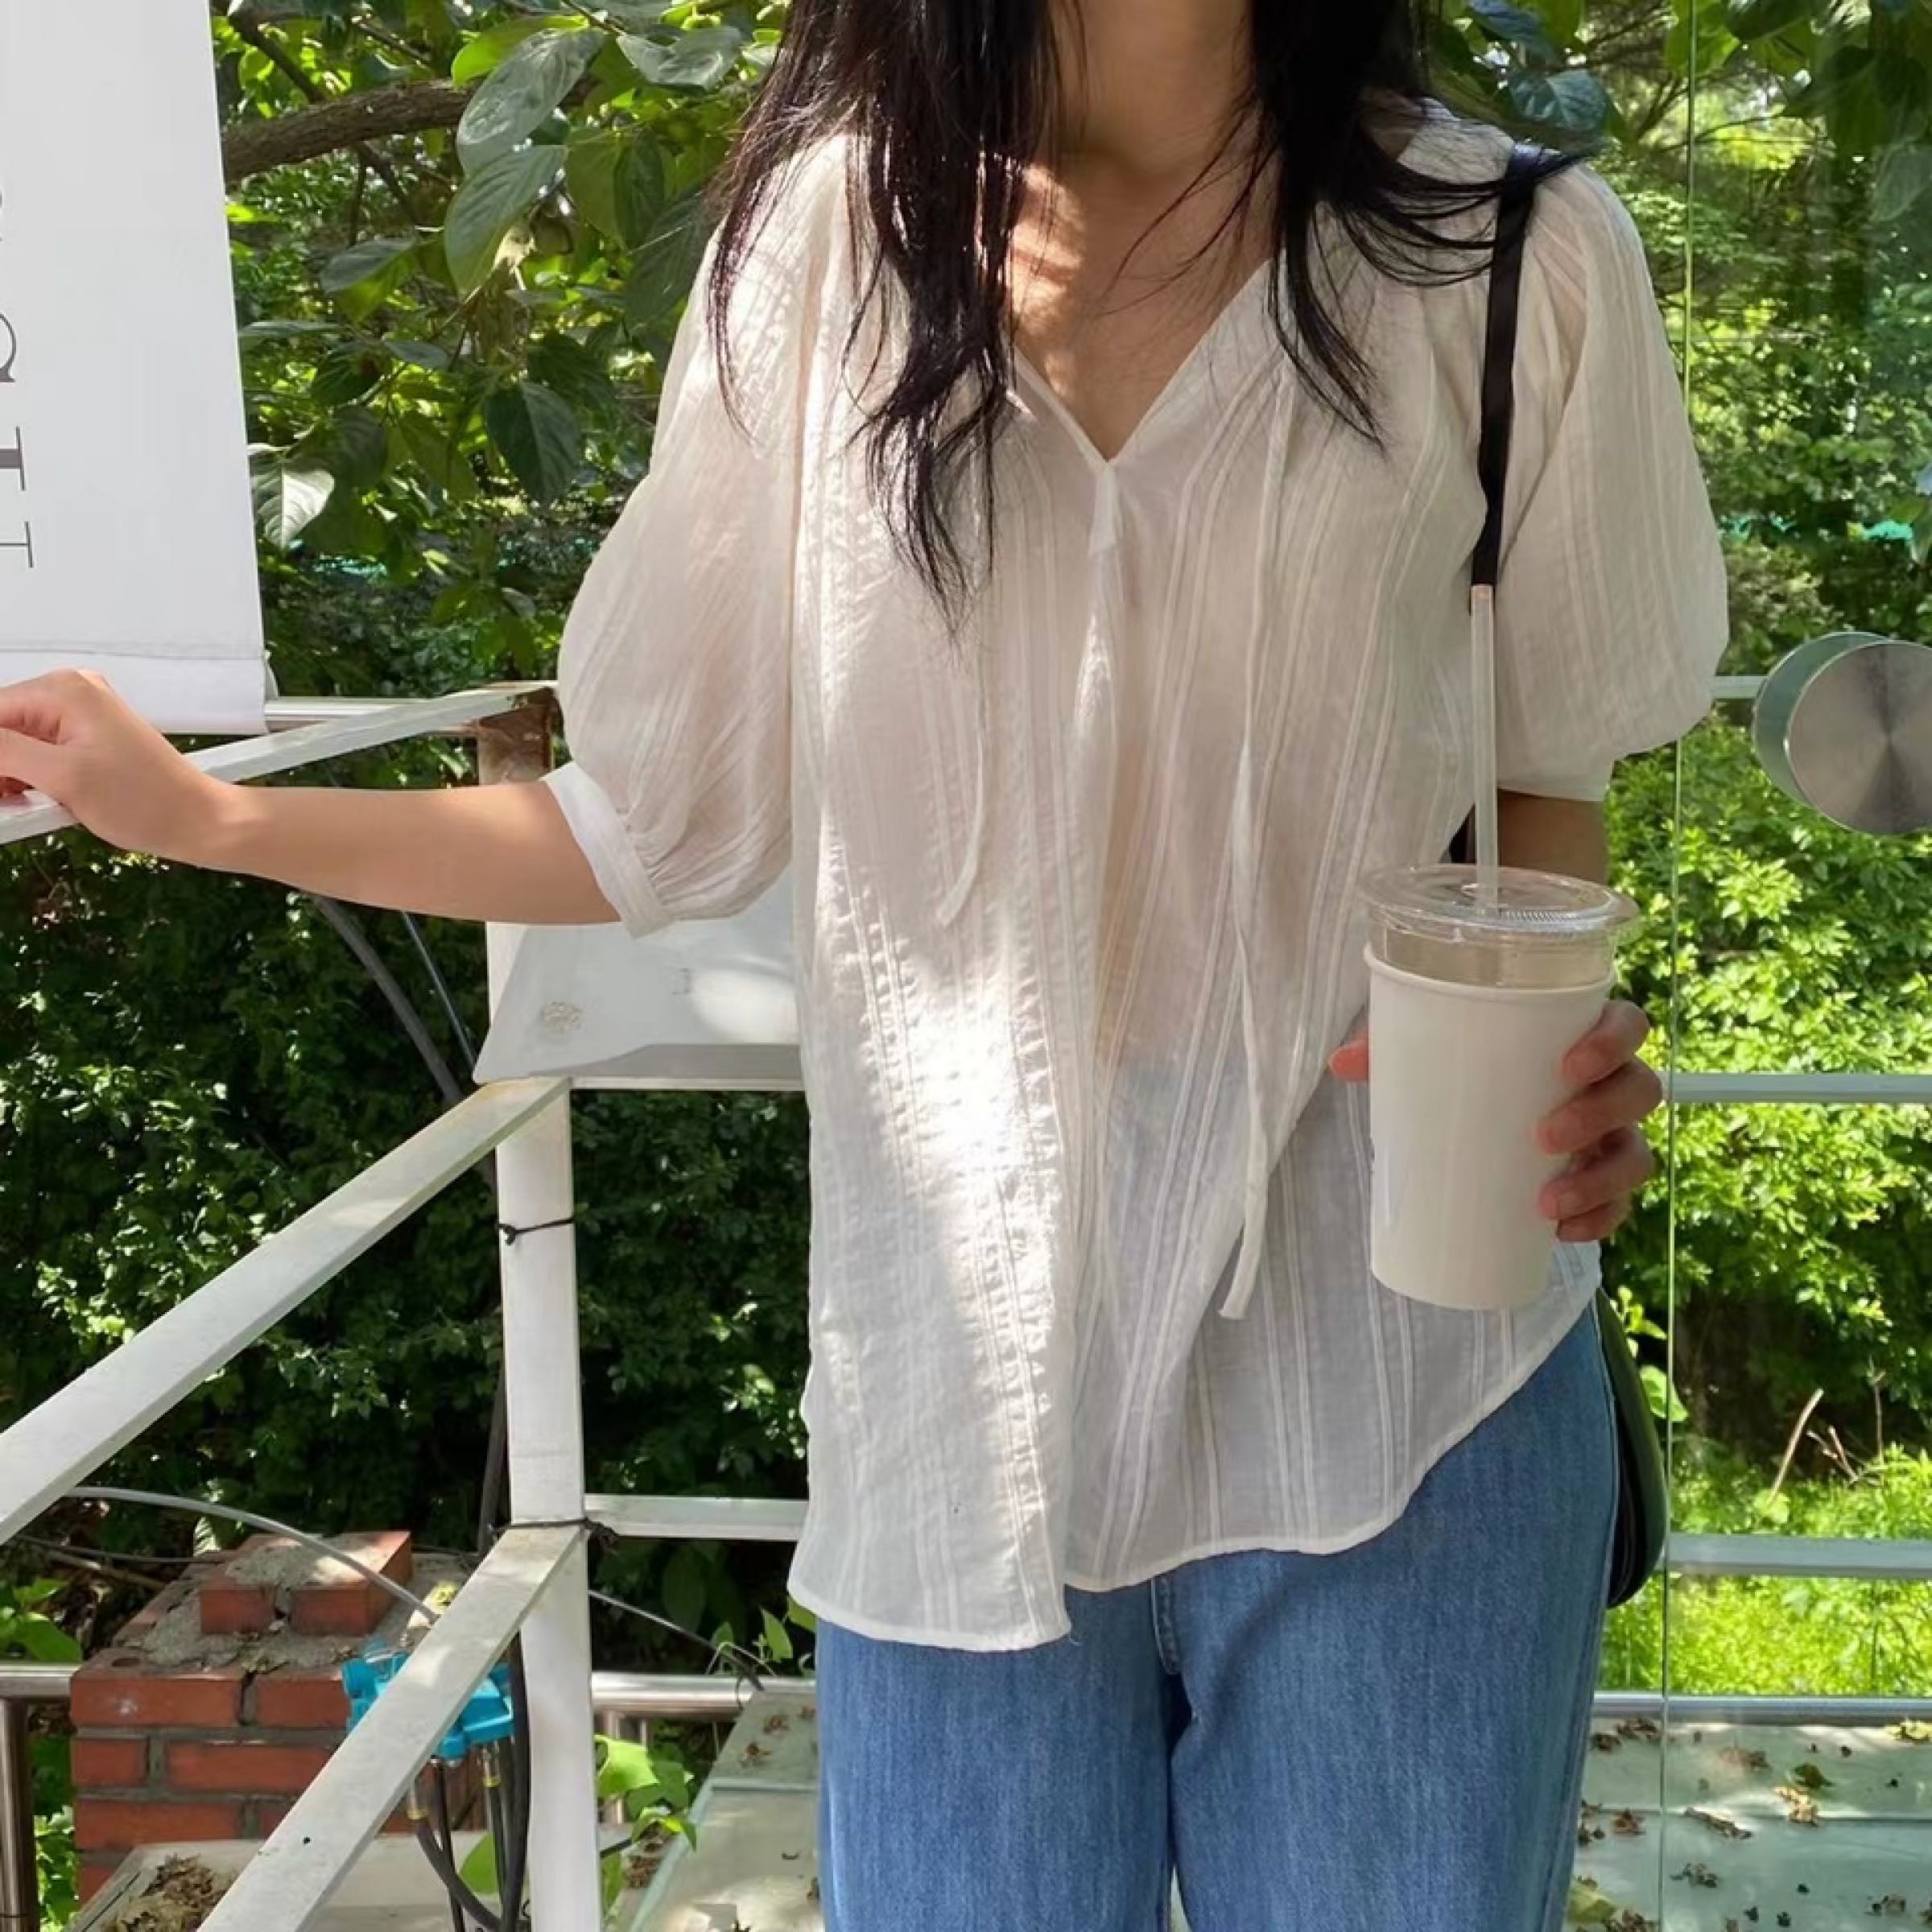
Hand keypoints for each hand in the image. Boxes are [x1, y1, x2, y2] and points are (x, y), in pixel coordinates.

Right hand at [0, 670, 227, 860]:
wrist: (200, 822)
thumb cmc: (150, 801)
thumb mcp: (61, 777)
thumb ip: (0, 751)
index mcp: (63, 691)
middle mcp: (70, 695)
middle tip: (9, 802)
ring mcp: (79, 719)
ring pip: (12, 747)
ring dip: (9, 780)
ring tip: (30, 806)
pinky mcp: (85, 743)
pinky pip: (37, 757)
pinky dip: (30, 783)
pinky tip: (44, 804)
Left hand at [1327, 1000, 1661, 1241]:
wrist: (1471, 1107)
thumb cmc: (1463, 1060)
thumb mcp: (1428, 1047)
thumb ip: (1392, 1046)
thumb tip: (1342, 1064)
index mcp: (1582, 1032)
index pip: (1627, 1023)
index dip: (1613, 1041)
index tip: (1570, 1065)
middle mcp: (1611, 1081)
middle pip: (1638, 1090)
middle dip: (1598, 1116)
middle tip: (1542, 1137)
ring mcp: (1613, 1132)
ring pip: (1635, 1153)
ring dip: (1600, 1181)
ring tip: (1547, 1202)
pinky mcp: (1602, 1178)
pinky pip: (1620, 1204)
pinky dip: (1599, 1220)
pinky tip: (1563, 1233)